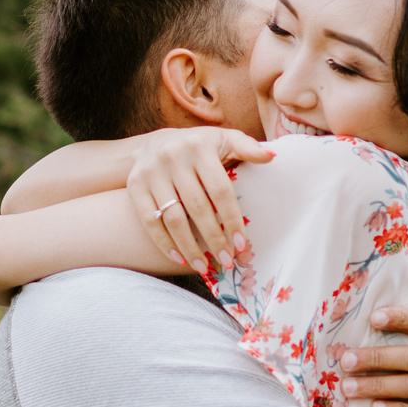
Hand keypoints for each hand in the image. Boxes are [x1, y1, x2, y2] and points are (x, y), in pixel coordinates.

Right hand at [126, 127, 274, 272]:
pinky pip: (150, 220)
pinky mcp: (135, 185)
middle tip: (226, 261)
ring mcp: (151, 172)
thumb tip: (272, 156)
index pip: (220, 190)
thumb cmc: (198, 147)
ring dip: (189, 246)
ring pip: (172, 217)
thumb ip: (247, 147)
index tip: (241, 245)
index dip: (232, 219)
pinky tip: (180, 258)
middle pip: (197, 207)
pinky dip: (164, 243)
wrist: (153, 143)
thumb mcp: (223, 140)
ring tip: (203, 267)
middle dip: (213, 239)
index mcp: (200, 146)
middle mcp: (173, 157)